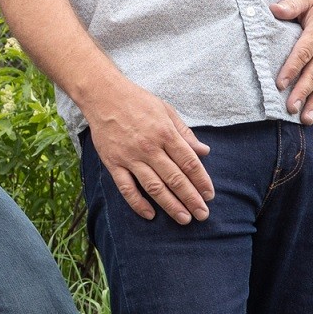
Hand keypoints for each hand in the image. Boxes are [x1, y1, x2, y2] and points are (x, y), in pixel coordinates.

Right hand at [83, 78, 213, 223]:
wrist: (103, 95)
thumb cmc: (137, 101)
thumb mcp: (166, 110)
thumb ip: (185, 133)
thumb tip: (204, 151)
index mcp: (165, 133)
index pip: (188, 162)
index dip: (201, 181)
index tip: (209, 195)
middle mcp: (149, 147)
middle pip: (174, 178)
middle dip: (191, 198)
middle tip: (202, 214)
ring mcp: (130, 157)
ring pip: (153, 187)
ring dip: (170, 205)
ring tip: (184, 218)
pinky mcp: (113, 163)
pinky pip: (126, 187)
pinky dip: (138, 203)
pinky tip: (150, 214)